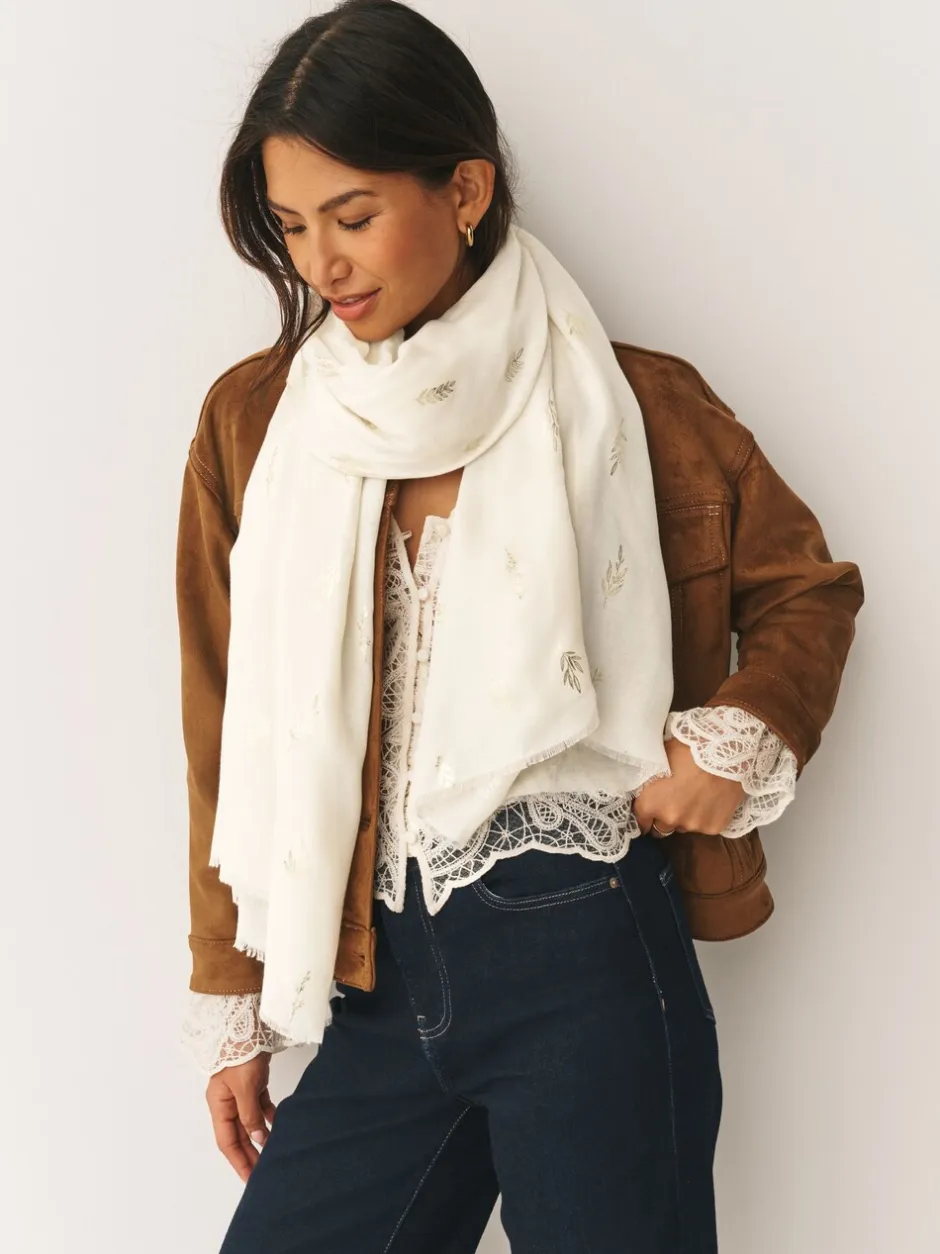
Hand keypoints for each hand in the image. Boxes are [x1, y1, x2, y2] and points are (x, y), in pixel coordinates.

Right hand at [206, 1053, 277, 1181]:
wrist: (247, 1025)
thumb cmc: (241, 1055)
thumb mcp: (244, 1088)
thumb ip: (250, 1115)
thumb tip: (258, 1139)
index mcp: (218, 1105)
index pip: (227, 1142)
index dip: (239, 1161)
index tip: (250, 1178)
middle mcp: (226, 1101)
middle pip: (238, 1134)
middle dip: (250, 1153)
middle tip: (265, 1172)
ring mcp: (240, 1092)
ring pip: (249, 1122)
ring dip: (260, 1137)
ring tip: (273, 1153)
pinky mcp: (253, 1082)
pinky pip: (259, 1106)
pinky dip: (267, 1116)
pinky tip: (279, 1125)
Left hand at [633, 736, 745, 837]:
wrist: (724, 751)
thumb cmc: (688, 748)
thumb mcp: (660, 759)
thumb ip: (651, 780)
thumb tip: (646, 787)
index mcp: (651, 803)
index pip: (641, 821)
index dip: (645, 815)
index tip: (651, 810)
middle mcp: (669, 819)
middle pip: (662, 828)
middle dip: (665, 817)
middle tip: (674, 801)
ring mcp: (693, 825)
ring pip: (684, 827)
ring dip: (686, 817)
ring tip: (696, 798)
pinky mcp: (714, 827)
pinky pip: (705, 826)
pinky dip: (706, 817)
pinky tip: (712, 800)